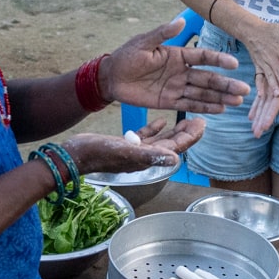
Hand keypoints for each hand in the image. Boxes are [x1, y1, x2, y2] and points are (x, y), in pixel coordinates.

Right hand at [60, 118, 206, 174]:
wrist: (75, 155)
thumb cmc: (98, 153)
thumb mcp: (125, 152)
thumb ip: (150, 155)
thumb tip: (175, 159)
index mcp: (148, 158)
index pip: (176, 148)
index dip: (191, 137)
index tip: (202, 124)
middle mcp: (145, 156)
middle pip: (172, 144)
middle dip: (187, 133)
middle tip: (199, 120)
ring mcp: (135, 151)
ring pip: (161, 141)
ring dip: (174, 131)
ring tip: (185, 119)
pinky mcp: (125, 145)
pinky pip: (145, 137)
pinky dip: (154, 129)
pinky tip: (159, 121)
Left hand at [102, 19, 249, 112]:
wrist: (111, 77)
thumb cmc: (126, 56)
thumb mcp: (143, 42)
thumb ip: (163, 34)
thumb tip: (180, 21)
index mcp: (177, 55)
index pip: (203, 57)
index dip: (219, 61)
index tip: (235, 65)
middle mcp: (181, 71)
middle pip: (208, 79)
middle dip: (226, 84)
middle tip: (245, 90)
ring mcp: (177, 87)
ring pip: (203, 93)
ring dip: (220, 97)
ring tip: (238, 102)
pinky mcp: (169, 101)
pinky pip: (190, 105)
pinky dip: (206, 107)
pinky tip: (221, 110)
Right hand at [241, 20, 278, 97]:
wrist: (251, 31)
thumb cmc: (269, 30)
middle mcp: (271, 57)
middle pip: (278, 72)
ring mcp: (263, 62)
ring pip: (269, 76)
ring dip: (273, 86)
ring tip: (278, 96)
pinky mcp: (257, 66)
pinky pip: (259, 77)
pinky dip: (259, 85)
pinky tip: (261, 94)